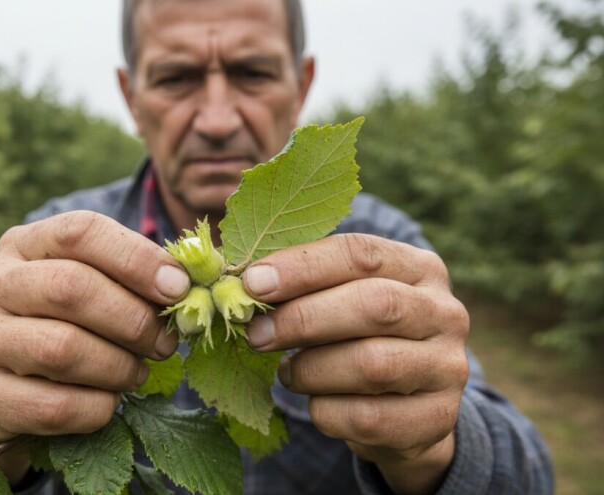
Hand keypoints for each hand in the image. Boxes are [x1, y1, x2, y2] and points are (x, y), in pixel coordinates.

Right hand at [0, 211, 188, 482]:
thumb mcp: (91, 286)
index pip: (81, 232)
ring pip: (61, 349)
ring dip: (117, 367)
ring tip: (138, 373)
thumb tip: (194, 279)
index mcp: (23, 244)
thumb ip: (134, 277)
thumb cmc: (65, 325)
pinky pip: (52, 406)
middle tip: (165, 343)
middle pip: (71, 288)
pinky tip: (109, 403)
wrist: (5, 388)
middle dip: (133, 320)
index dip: (136, 258)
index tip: (179, 288)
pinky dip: (96, 408)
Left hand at [243, 234, 469, 494]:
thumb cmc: (357, 339)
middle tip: (256, 333)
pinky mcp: (437, 419)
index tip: (252, 282)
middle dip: (303, 319)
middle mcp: (444, 312)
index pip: (362, 253)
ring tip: (287, 372)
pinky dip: (327, 412)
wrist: (406, 410)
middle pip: (374, 306)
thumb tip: (238, 280)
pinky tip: (315, 403)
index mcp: (419, 268)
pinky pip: (368, 418)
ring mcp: (448, 368)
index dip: (302, 266)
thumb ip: (303, 285)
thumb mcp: (340, 300)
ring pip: (372, 365)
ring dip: (312, 370)